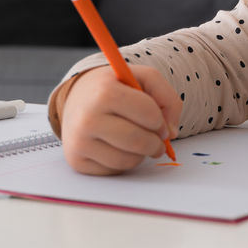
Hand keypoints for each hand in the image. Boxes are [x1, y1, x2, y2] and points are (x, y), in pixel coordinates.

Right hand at [58, 65, 182, 175]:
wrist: (76, 99)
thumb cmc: (113, 88)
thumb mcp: (140, 77)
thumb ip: (166, 96)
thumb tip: (171, 132)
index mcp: (104, 92)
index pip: (148, 113)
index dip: (161, 121)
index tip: (160, 123)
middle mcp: (87, 118)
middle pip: (138, 141)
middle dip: (156, 144)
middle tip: (158, 141)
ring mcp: (79, 142)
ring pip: (128, 160)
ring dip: (141, 154)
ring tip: (136, 140)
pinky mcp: (77, 161)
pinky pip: (114, 170)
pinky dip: (124, 162)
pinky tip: (118, 147)